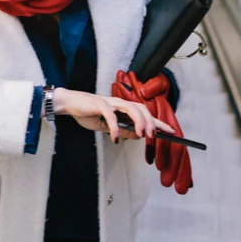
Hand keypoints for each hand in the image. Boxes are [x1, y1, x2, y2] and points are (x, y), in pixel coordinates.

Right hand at [52, 88, 174, 142]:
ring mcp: (110, 102)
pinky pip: (111, 116)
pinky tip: (116, 139)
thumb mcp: (107, 126)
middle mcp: (120, 103)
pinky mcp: (100, 104)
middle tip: (154, 136)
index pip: (145, 114)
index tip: (171, 132)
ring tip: (142, 135)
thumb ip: (122, 130)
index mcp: (123, 108)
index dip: (159, 122)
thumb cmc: (88, 112)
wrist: (70, 103)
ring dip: (139, 122)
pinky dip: (116, 128)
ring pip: (131, 109)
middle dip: (151, 122)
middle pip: (142, 109)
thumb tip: (137, 136)